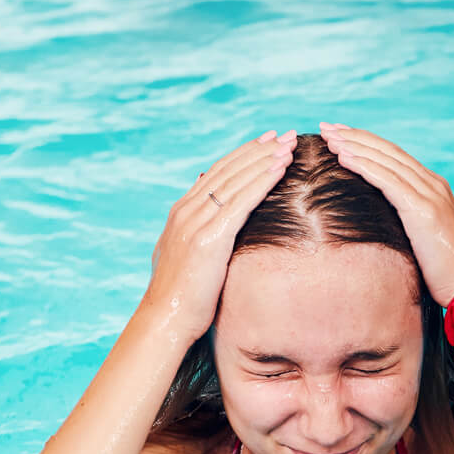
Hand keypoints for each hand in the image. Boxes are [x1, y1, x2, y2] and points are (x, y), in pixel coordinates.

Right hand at [147, 128, 297, 339]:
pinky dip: (262, 181)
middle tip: (283, 134)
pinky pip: (241, 201)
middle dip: (257, 150)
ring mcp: (196, 223)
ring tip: (288, 144)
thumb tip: (202, 212)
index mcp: (181, 214)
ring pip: (236, 181)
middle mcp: (186, 211)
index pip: (216, 174)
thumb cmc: (179, 298)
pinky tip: (280, 168)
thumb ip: (193, 231)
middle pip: (227, 170)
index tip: (265, 142)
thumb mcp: (183, 257)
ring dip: (264, 160)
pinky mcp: (210, 238)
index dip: (242, 156)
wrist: (165, 320)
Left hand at [318, 123, 453, 307]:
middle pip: (388, 151)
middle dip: (355, 136)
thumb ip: (409, 223)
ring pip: (385, 160)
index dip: (367, 143)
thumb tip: (385, 224)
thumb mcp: (425, 239)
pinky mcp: (422, 209)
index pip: (395, 157)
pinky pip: (387, 180)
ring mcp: (430, 194)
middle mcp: (433, 185)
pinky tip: (343, 157)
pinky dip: (364, 166)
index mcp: (433, 189)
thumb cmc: (446, 272)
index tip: (341, 135)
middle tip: (327, 126)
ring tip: (329, 137)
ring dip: (354, 146)